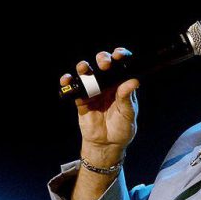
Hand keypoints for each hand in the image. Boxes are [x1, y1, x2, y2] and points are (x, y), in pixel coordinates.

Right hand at [59, 47, 138, 166]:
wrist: (107, 144)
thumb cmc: (122, 128)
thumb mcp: (128, 114)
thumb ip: (127, 98)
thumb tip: (133, 81)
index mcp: (121, 84)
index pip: (121, 65)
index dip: (120, 56)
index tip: (119, 55)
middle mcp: (107, 84)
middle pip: (102, 64)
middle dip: (102, 59)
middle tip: (105, 65)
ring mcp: (93, 90)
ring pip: (86, 72)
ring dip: (83, 67)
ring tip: (83, 69)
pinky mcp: (81, 99)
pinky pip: (73, 88)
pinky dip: (68, 81)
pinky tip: (67, 80)